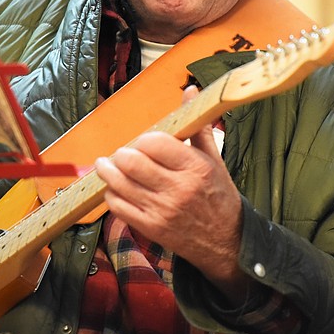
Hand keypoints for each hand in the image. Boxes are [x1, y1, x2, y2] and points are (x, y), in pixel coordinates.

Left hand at [94, 87, 251, 300]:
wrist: (226, 242)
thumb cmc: (219, 197)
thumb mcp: (214, 160)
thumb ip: (196, 127)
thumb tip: (190, 92)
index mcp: (195, 168)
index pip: (155, 143)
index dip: (143, 139)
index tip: (143, 141)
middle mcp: (178, 189)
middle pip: (132, 162)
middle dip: (122, 154)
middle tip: (122, 153)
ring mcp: (162, 211)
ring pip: (120, 184)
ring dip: (108, 171)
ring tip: (106, 165)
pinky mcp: (151, 228)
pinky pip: (119, 207)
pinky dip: (111, 194)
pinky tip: (115, 188)